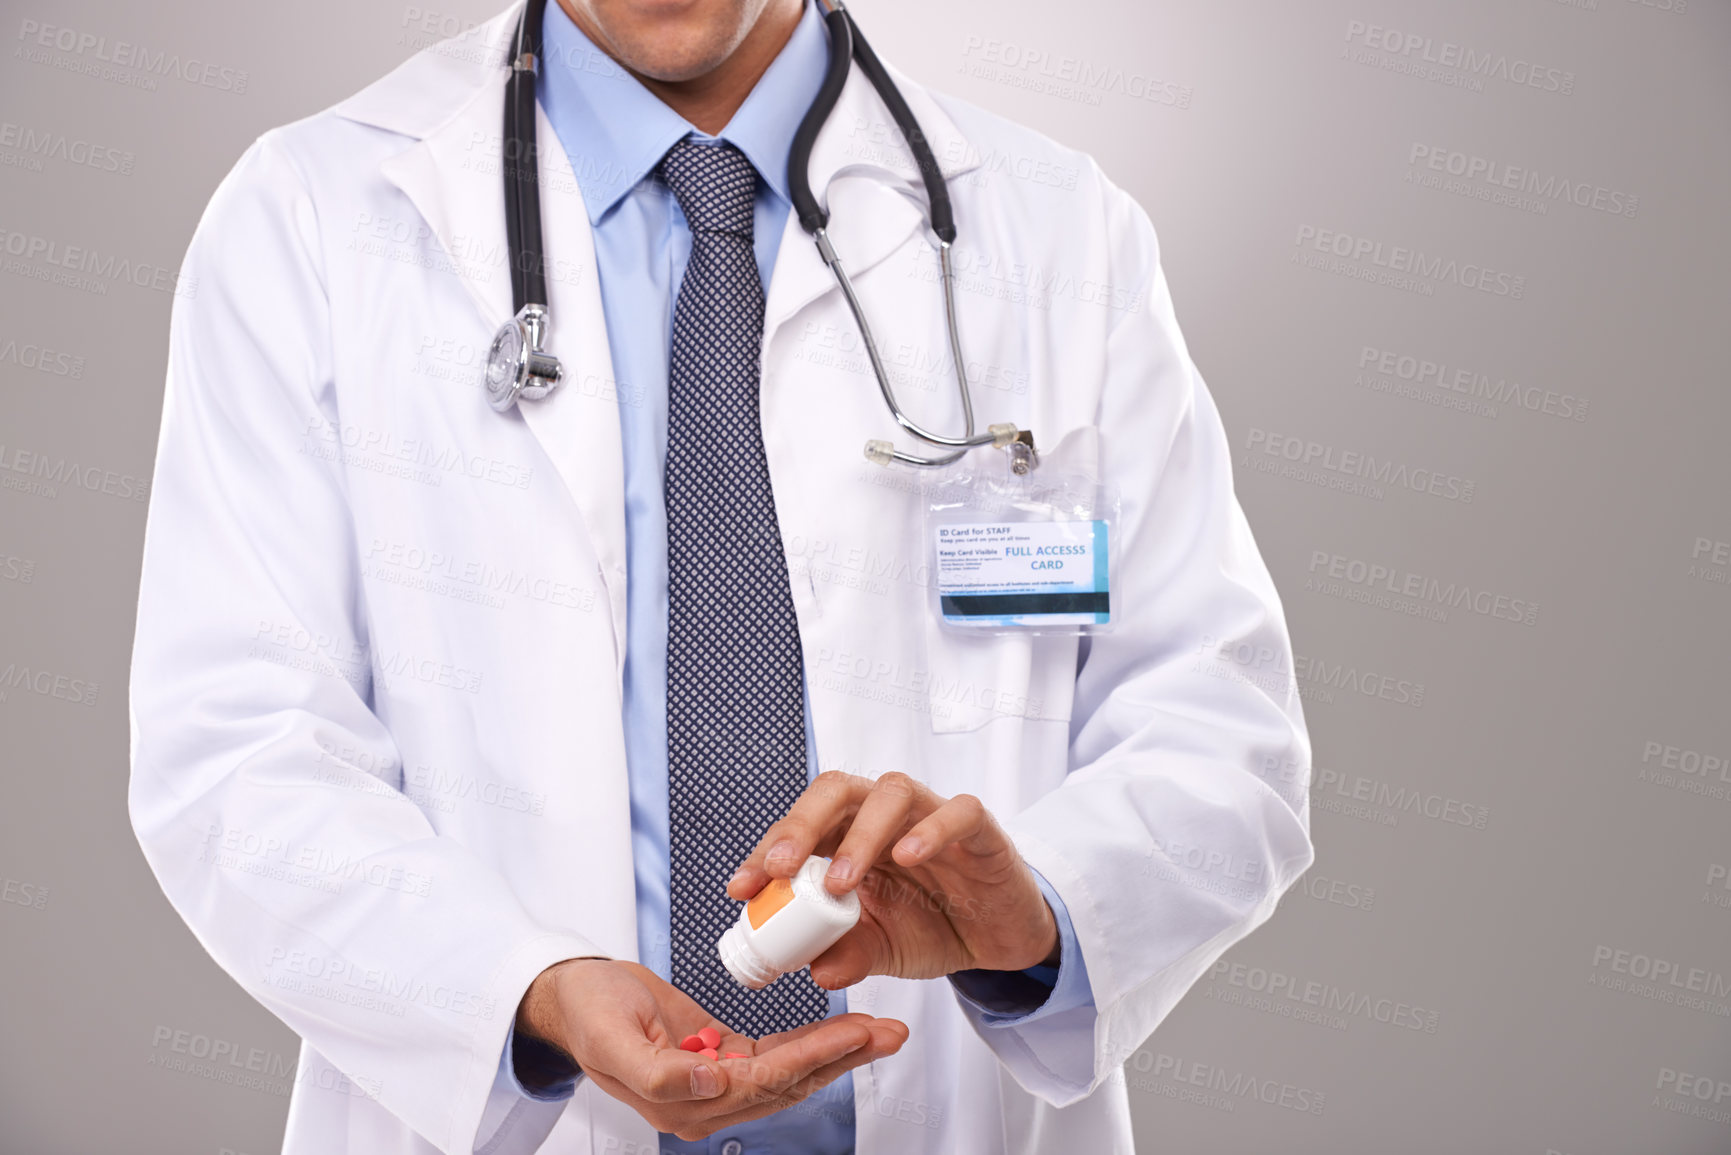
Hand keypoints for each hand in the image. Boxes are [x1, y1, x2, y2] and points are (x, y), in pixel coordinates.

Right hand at [516, 957, 906, 1140]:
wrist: (572, 996)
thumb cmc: (588, 1011)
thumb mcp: (612, 1038)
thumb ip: (658, 1071)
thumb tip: (710, 1083)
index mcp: (681, 1102)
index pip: (764, 1081)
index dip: (813, 1055)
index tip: (855, 1030)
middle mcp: (706, 1101)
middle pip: (791, 1080)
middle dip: (844, 1055)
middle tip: (891, 1032)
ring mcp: (716, 1083)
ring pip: (791, 1070)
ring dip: (838, 1050)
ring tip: (882, 1030)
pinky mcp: (722, 1058)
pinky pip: (775, 1053)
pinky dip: (810, 1041)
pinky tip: (842, 1029)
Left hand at [725, 771, 1059, 987]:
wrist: (999, 940)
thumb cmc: (931, 927)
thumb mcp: (881, 949)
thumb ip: (847, 953)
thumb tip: (813, 970)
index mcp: (851, 836)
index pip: (802, 826)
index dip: (767, 851)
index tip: (741, 889)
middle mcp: (886, 816)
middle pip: (837, 790)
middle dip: (801, 825)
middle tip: (780, 870)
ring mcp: (933, 814)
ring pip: (891, 791)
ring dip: (859, 835)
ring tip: (840, 884)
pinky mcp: (980, 829)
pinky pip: (958, 811)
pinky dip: (930, 829)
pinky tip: (908, 857)